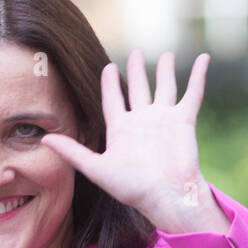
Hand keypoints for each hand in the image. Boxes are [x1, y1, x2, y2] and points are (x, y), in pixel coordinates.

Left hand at [41, 49, 222, 234]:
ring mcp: (164, 119)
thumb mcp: (97, 168)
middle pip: (138, 89)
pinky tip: (203, 59)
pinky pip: (193, 93)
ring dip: (165, 71)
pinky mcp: (184, 120)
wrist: (167, 195)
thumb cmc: (132, 187)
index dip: (109, 84)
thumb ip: (73, 152)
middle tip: (136, 52)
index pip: (113, 100)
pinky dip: (198, 76)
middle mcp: (143, 121)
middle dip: (136, 70)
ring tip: (165, 55)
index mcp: (122, 129)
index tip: (107, 67)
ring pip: (164, 87)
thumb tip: (44, 139)